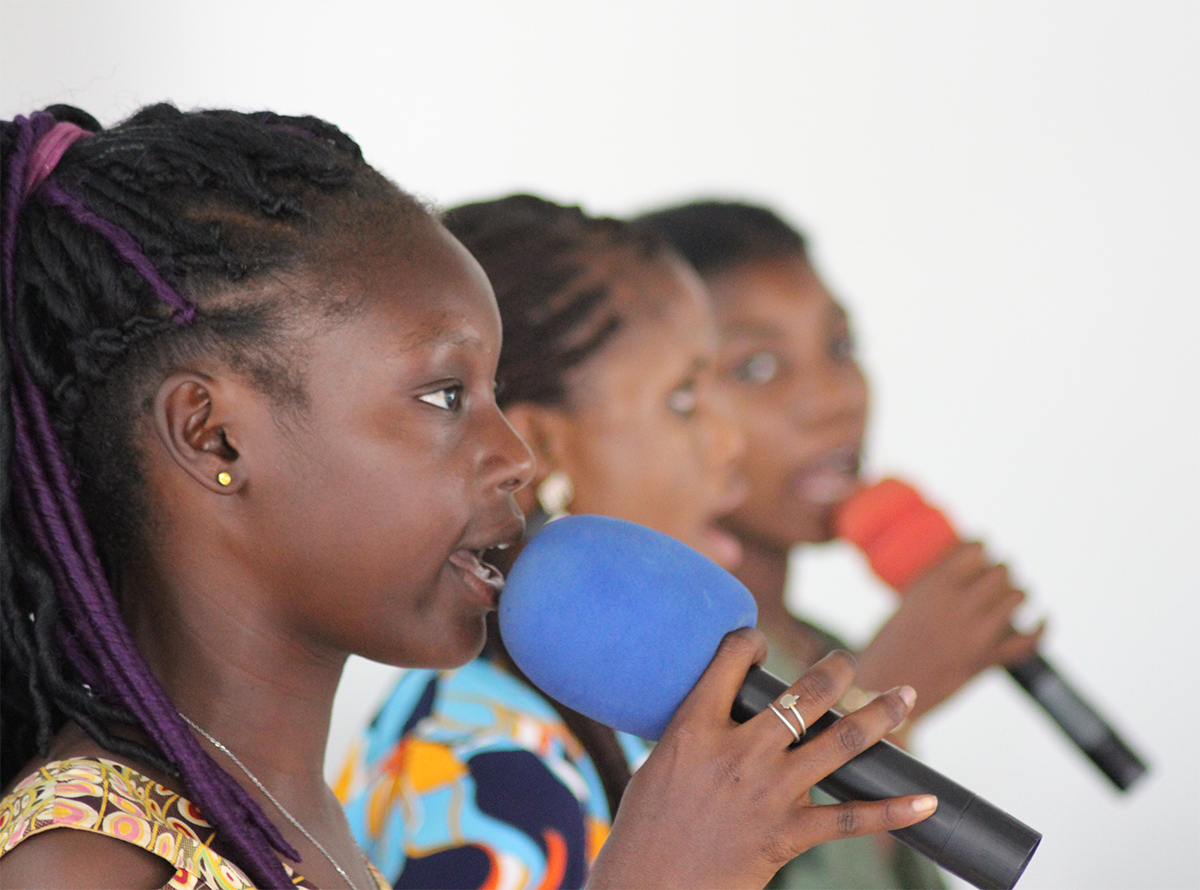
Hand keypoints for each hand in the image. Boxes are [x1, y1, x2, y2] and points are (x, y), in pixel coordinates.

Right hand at [586, 629, 936, 889]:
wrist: (646, 889)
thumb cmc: (644, 829)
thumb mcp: (658, 762)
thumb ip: (695, 732)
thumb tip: (722, 712)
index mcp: (695, 726)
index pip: (732, 658)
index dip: (751, 641)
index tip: (758, 645)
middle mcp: (738, 751)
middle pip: (804, 692)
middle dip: (836, 669)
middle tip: (846, 661)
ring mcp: (767, 792)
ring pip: (840, 739)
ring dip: (880, 713)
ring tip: (904, 695)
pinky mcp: (786, 834)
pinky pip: (850, 819)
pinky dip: (893, 811)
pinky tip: (924, 800)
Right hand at [854, 541, 1043, 724]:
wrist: (883, 689)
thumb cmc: (885, 647)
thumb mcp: (904, 605)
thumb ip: (933, 591)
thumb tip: (958, 578)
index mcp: (934, 586)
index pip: (975, 550)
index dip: (982, 545)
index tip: (982, 547)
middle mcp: (958, 604)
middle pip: (1001, 571)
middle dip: (1002, 570)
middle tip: (996, 573)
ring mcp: (976, 633)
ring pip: (1018, 597)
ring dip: (1018, 592)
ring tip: (1013, 593)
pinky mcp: (987, 659)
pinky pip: (1028, 641)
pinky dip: (1041, 628)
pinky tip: (1043, 618)